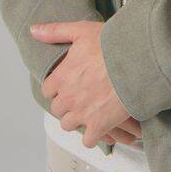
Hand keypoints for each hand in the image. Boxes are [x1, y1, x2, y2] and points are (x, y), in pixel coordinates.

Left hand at [30, 20, 133, 148]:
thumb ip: (55, 32)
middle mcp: (68, 97)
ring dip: (77, 120)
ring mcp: (83, 113)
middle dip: (67, 104)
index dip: (58, 87)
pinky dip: (93, 136)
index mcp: (62, 76)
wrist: (136, 61)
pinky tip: (100, 126)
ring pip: (69, 125)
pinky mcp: (99, 126)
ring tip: (89, 111)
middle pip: (57, 109)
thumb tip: (34, 30)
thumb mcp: (81, 31)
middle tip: (80, 96)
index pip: (47, 89)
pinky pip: (88, 141)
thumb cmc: (111, 45)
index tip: (68, 84)